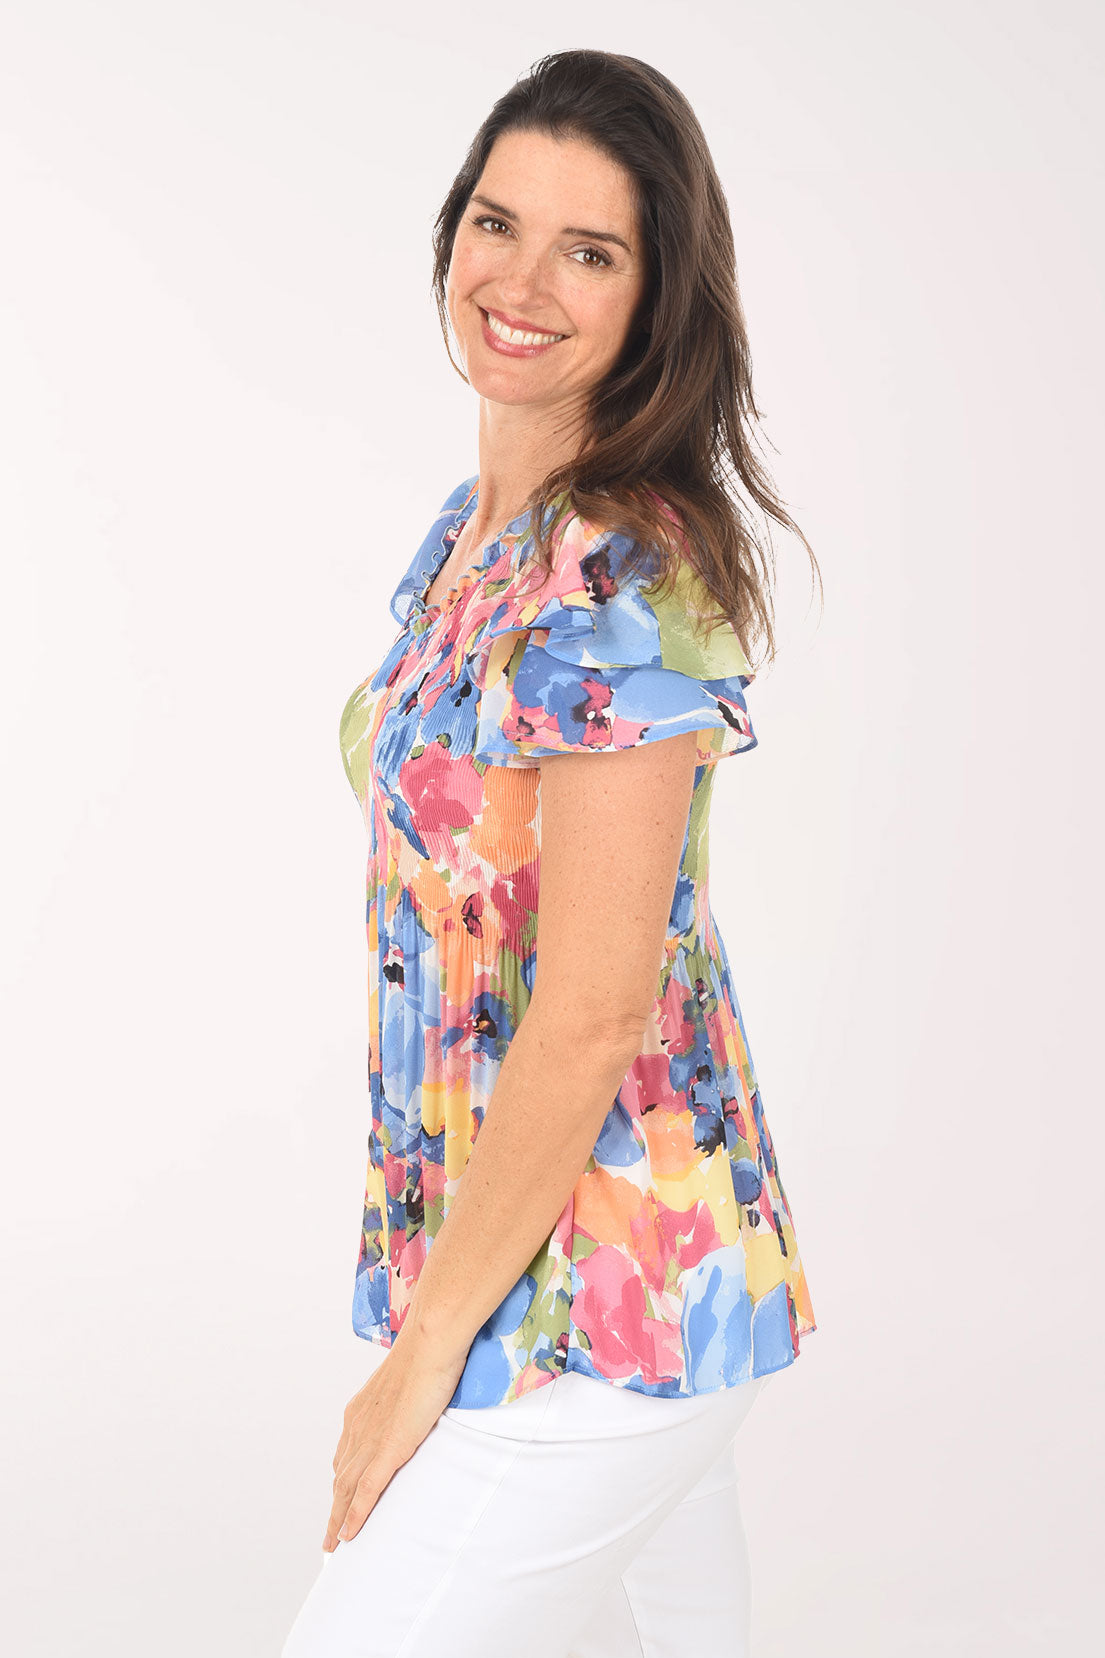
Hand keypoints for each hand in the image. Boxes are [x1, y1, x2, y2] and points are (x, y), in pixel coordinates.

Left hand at [322, 1330, 469, 1551]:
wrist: (430, 1342)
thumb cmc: (428, 1351)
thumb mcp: (409, 1379)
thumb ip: (404, 1397)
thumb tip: (417, 1400)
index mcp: (361, 1409)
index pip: (346, 1454)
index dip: (342, 1480)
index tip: (340, 1498)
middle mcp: (358, 1426)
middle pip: (341, 1477)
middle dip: (334, 1508)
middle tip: (330, 1535)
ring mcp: (371, 1439)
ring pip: (346, 1490)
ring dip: (338, 1520)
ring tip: (334, 1544)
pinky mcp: (388, 1449)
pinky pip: (366, 1491)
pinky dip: (354, 1516)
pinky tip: (348, 1535)